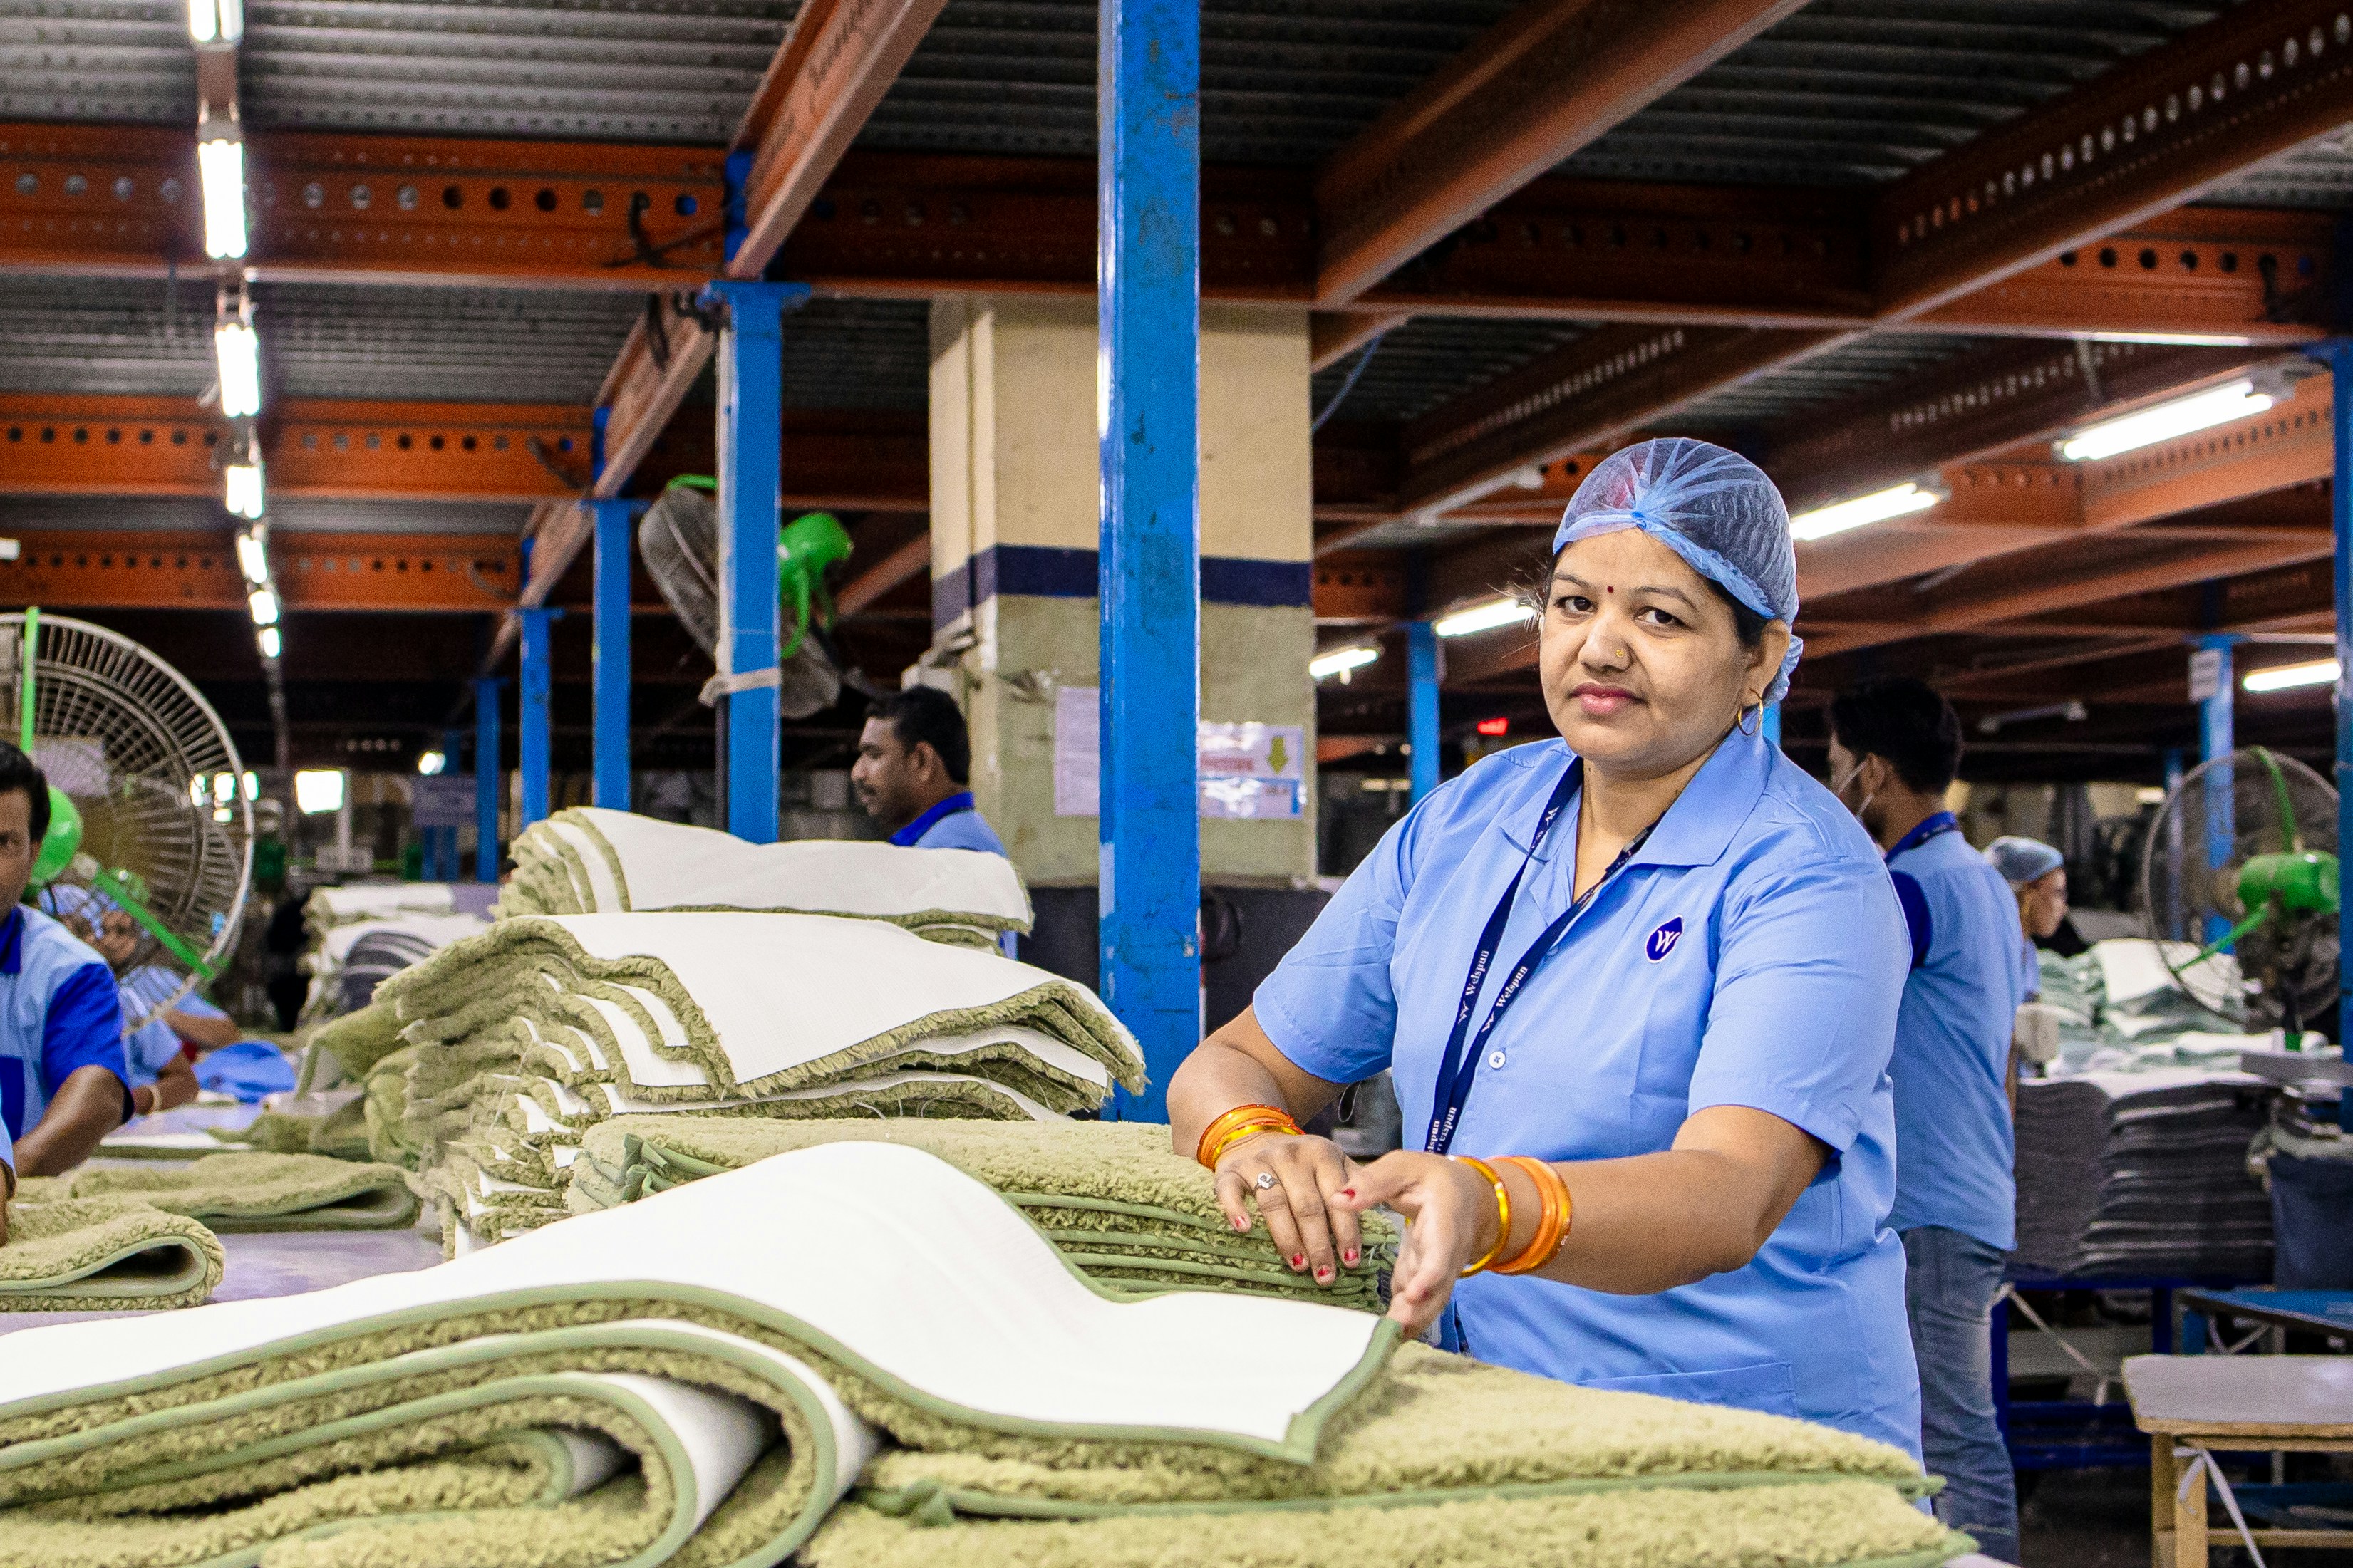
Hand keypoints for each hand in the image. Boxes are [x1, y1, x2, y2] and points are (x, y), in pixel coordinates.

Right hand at [1212, 1131, 1362, 1287]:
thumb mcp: (1334, 1163)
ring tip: (1298, 1265)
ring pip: (1273, 1202)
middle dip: (1318, 1243)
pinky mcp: (1230, 1171)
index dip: (1345, 1230)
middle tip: (1325, 1275)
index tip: (1350, 1260)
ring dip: (1287, 1237)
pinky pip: (1230, 1191)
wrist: (1255, 1135)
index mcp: (1322, 1154)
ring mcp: (1259, 1162)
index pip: (1337, 1196)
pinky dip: (1236, 1209)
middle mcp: (1291, 1155)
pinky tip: (1245, 1229)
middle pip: (1307, 1204)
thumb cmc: (1303, 1162)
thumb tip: (1379, 1218)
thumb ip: (1357, 1184)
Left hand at [1332, 1152, 1501, 1337]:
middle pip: (1438, 1287)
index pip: (1441, 1251)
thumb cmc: (1432, 1178)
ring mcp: (1440, 1271)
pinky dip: (1404, 1320)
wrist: (1466, 1195)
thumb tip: (1337, 1198)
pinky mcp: (1427, 1281)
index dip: (1429, 1276)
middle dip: (1417, 1310)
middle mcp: (1449, 1252)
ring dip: (1410, 1322)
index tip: (1410, 1294)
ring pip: (1430, 1302)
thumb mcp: (1404, 1167)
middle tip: (1391, 1329)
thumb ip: (1374, 1182)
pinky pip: (1419, 1304)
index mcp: (1446, 1219)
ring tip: (1383, 1341)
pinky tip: (1383, 1337)